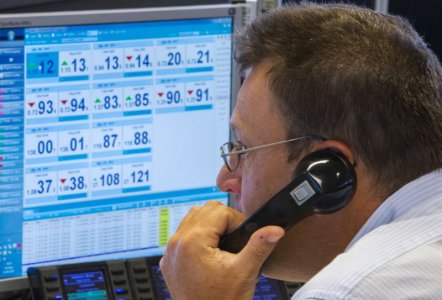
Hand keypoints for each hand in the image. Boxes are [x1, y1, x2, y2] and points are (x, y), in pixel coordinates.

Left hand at [160, 200, 284, 299]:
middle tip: (235, 241)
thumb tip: (275, 230)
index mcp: (192, 242)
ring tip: (224, 246)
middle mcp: (176, 243)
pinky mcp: (169, 261)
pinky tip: (210, 254)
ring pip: (192, 219)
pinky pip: (182, 236)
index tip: (243, 237)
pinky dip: (197, 237)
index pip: (219, 211)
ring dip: (210, 226)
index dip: (236, 221)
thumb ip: (259, 246)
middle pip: (204, 210)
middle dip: (223, 221)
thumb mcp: (244, 272)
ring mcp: (170, 252)